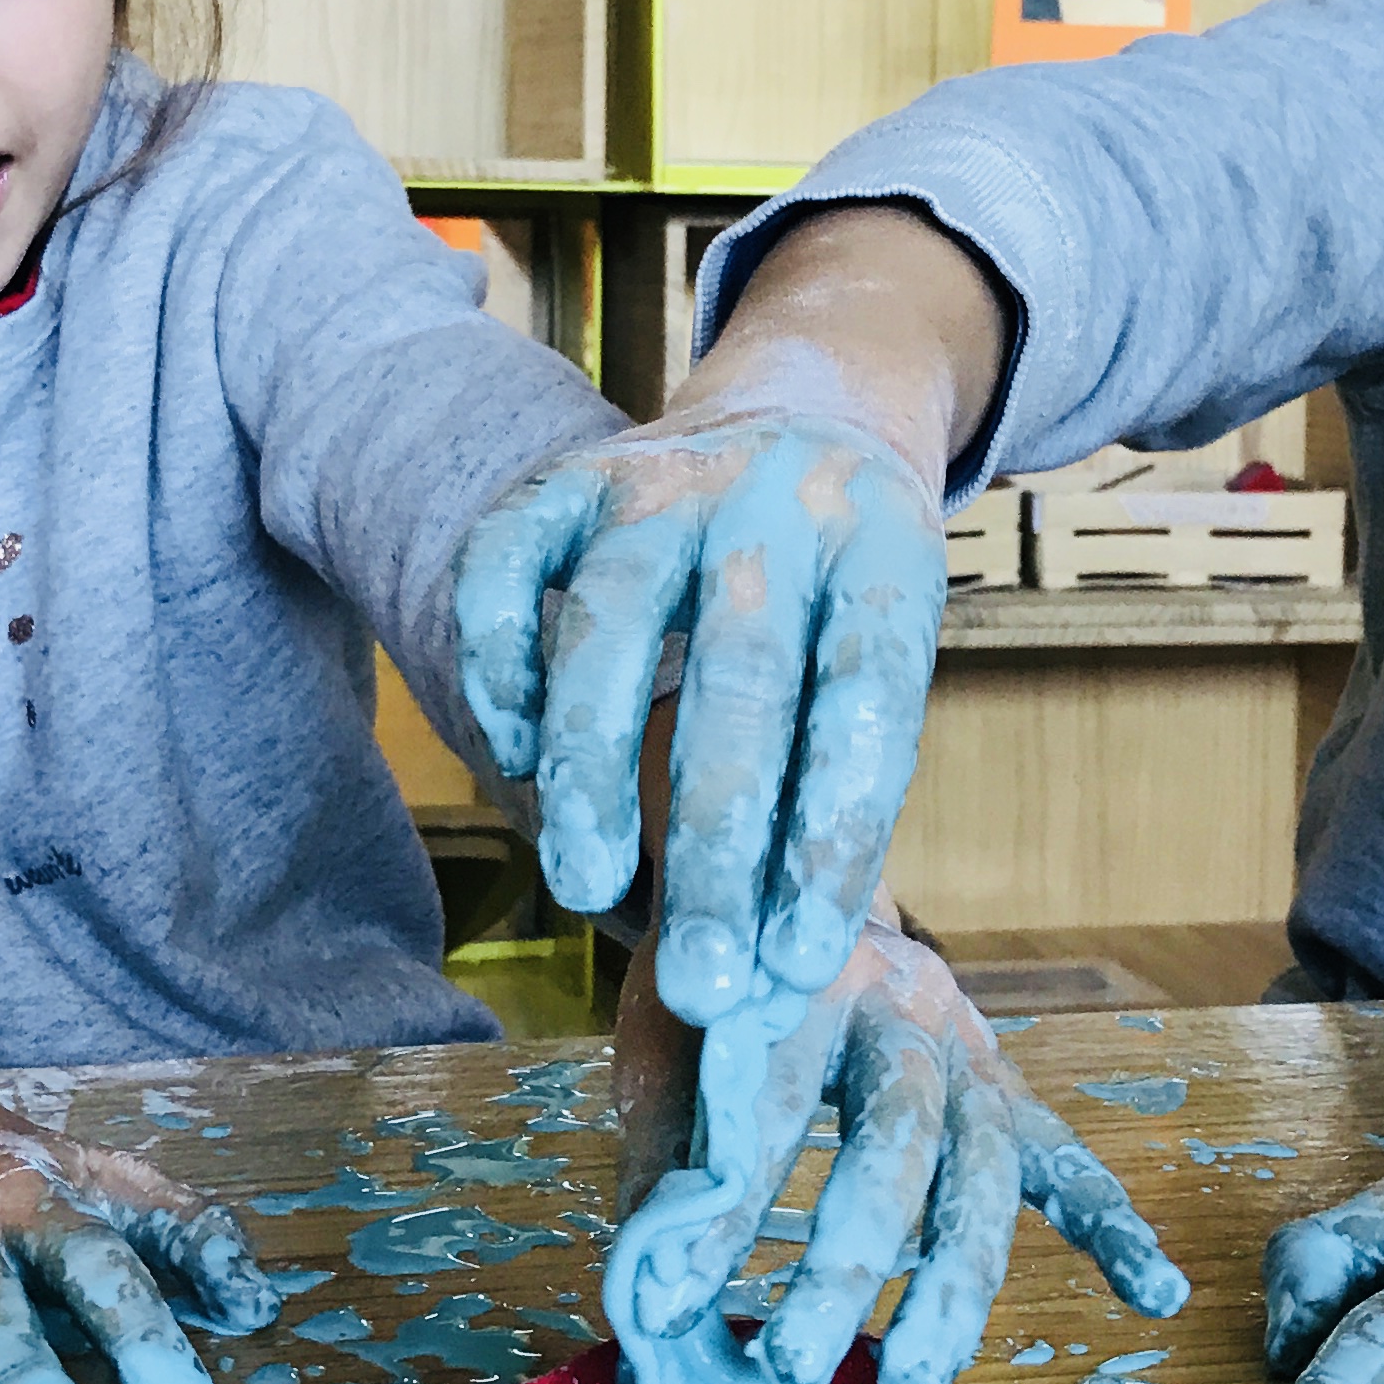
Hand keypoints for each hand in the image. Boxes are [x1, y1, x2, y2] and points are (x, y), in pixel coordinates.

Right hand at [457, 413, 946, 1025]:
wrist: (809, 403)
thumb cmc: (845, 590)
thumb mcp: (884, 652)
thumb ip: (836, 784)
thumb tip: (779, 972)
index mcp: (885, 549)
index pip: (869, 700)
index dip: (835, 838)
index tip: (802, 963)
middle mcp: (776, 502)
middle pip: (742, 678)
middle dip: (715, 842)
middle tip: (700, 979)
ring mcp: (666, 479)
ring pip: (607, 623)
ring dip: (591, 767)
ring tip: (585, 885)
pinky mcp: (571, 474)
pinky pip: (504, 559)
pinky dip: (498, 662)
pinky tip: (512, 753)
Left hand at [604, 918, 1186, 1383]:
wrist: (792, 881)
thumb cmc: (722, 986)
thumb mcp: (665, 1046)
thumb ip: (660, 1162)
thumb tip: (645, 1300)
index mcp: (801, 975)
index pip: (767, 1105)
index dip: (718, 1212)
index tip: (671, 1308)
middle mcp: (901, 1003)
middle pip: (897, 1135)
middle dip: (851, 1258)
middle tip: (796, 1362)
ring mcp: (968, 1044)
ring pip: (984, 1165)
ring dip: (957, 1282)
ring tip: (915, 1379)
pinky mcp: (1003, 1082)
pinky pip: (1067, 1155)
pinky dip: (1111, 1222)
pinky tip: (1152, 1290)